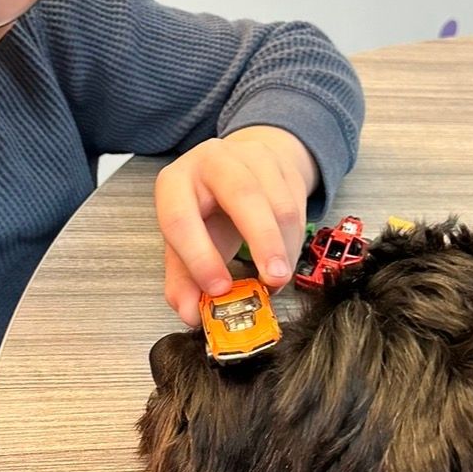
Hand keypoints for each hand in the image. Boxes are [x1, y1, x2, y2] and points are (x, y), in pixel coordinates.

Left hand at [155, 126, 317, 325]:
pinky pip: (297, 206)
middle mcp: (212, 161)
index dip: (200, 258)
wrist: (238, 168)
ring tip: (276, 279)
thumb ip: (184, 281)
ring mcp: (251, 157)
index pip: (181, 219)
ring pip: (278, 203)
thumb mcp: (186, 242)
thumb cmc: (207, 209)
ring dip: (283, 248)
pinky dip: (294, 241)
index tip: (219, 290)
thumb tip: (191, 314)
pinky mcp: (282, 164)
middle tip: (271, 281)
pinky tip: (284, 258)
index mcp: (175, 183)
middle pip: (242, 195)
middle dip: (262, 242)